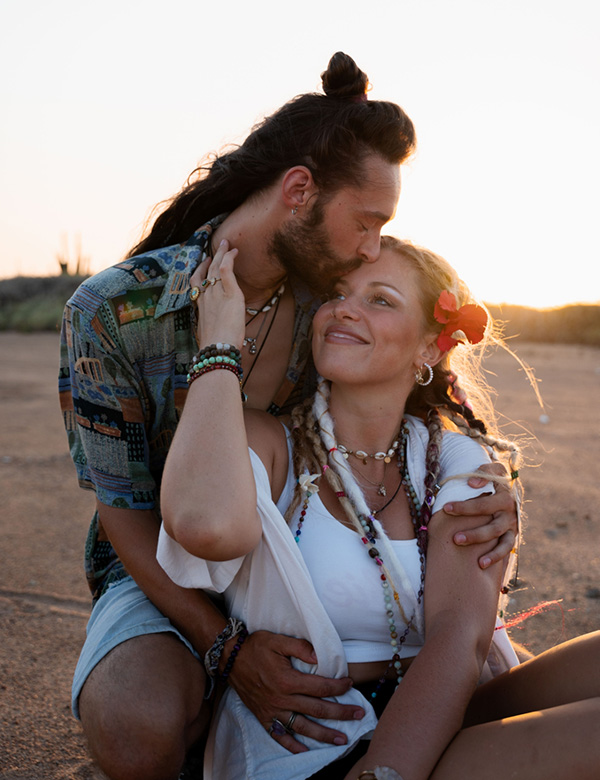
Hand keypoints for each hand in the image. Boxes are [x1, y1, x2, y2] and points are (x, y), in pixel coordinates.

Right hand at [190, 239, 244, 347]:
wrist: (217, 349)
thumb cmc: (215, 347)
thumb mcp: (211, 334)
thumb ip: (214, 328)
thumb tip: (221, 333)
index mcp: (200, 307)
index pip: (197, 284)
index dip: (201, 271)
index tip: (205, 263)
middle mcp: (206, 298)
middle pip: (207, 272)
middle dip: (212, 257)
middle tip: (218, 246)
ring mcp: (216, 295)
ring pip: (216, 268)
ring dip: (222, 254)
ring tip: (227, 244)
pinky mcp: (230, 295)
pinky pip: (226, 271)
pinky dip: (229, 259)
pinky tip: (234, 252)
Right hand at [228, 630, 363, 753]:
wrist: (229, 659)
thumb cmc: (255, 647)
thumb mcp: (277, 640)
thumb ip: (300, 647)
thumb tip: (320, 657)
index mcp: (288, 680)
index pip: (321, 687)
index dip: (339, 687)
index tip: (350, 684)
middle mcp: (282, 699)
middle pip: (318, 710)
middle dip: (341, 713)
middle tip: (359, 715)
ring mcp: (273, 711)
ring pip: (303, 727)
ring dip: (324, 735)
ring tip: (341, 740)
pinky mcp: (264, 717)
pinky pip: (280, 736)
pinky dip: (292, 746)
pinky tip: (305, 751)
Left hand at [444, 462, 517, 568]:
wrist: (511, 487)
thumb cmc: (495, 479)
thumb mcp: (493, 470)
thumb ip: (483, 472)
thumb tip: (471, 483)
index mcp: (505, 494)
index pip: (483, 503)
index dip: (465, 506)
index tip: (446, 509)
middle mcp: (510, 510)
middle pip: (491, 524)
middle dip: (473, 532)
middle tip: (454, 538)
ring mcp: (512, 523)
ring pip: (497, 536)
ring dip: (480, 542)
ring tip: (464, 548)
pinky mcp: (512, 534)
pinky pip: (506, 547)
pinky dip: (495, 556)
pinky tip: (481, 563)